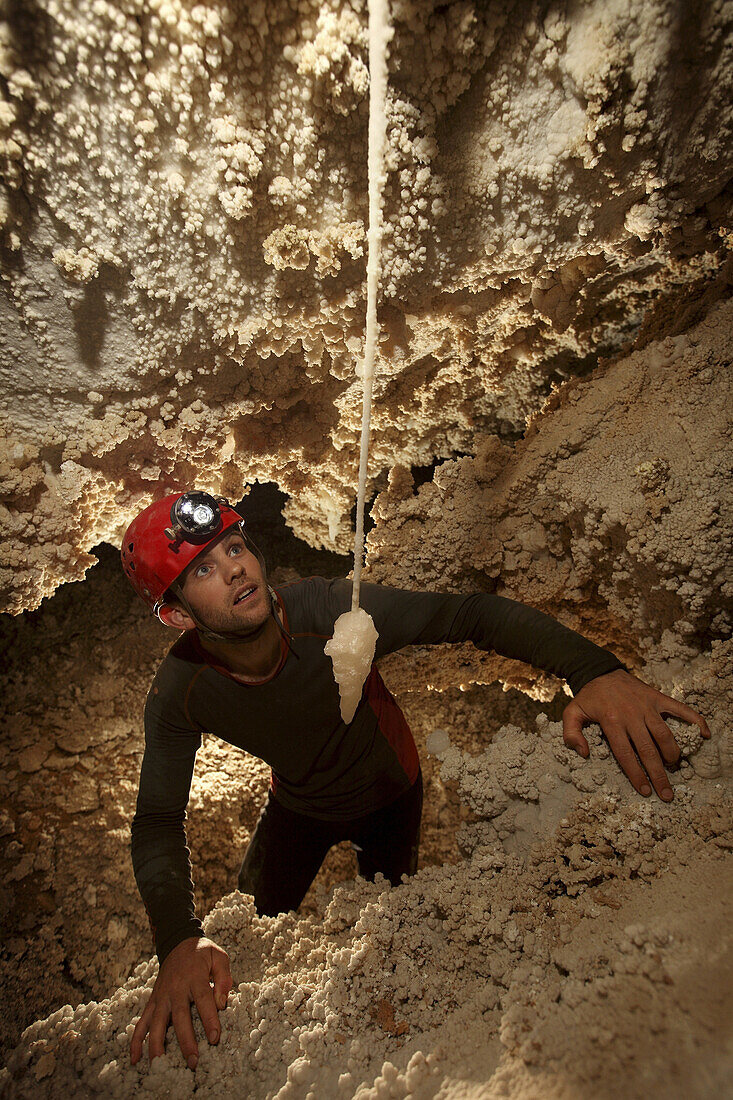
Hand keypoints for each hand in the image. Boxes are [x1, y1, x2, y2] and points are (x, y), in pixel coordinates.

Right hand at [130, 936, 232, 1070]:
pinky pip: (142, 1021)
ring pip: (156, 1022)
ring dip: (157, 1044)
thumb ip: (224, 976)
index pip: (203, 1000)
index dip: (209, 1019)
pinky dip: (136, 1040)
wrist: (178, 942)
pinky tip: (135, 1058)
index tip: (214, 1038)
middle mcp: (175, 988)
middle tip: (193, 1061)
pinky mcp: (153, 1001)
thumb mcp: (218, 956)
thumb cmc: (201, 953)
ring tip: (160, 1064)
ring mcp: (161, 996)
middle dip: (185, 1040)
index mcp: (194, 977)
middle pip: (179, 1016)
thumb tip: (222, 1001)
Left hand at [562, 668, 711, 801]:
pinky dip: (694, 720)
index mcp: (611, 721)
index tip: (644, 791)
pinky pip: (679, 709)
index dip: (636, 774)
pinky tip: (704, 734)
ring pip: (664, 734)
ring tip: (674, 768)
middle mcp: (631, 714)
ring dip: (672, 753)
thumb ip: (571, 734)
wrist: (600, 671)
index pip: (625, 754)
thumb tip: (583, 753)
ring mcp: (646, 705)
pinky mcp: (657, 697)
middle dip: (658, 774)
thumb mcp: (572, 713)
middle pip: (647, 749)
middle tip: (667, 794)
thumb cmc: (588, 697)